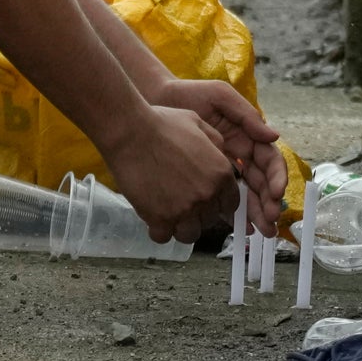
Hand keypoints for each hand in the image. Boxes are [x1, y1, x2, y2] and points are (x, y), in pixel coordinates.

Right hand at [104, 99, 264, 242]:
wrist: (131, 133)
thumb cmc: (162, 123)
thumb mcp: (197, 123)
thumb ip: (215, 142)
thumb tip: (221, 155)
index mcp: (220, 173)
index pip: (230, 203)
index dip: (217, 203)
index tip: (206, 201)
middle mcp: (207, 195)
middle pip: (209, 220)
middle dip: (198, 214)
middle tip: (181, 201)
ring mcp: (184, 210)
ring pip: (189, 234)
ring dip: (180, 227)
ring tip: (168, 213)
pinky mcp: (160, 219)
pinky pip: (163, 237)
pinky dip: (158, 230)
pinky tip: (152, 217)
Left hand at [159, 77, 287, 215]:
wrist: (156, 100)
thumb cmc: (188, 93)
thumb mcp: (220, 95)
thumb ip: (246, 114)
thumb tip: (274, 135)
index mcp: (246, 135)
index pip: (269, 159)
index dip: (276, 177)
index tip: (275, 193)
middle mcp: (240, 153)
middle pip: (261, 182)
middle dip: (268, 202)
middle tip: (270, 221)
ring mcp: (224, 166)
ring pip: (247, 193)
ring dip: (256, 212)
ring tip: (261, 231)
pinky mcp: (206, 177)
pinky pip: (223, 197)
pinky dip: (232, 213)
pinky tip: (240, 227)